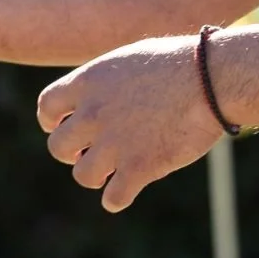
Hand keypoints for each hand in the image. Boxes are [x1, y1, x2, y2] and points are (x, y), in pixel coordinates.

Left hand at [36, 34, 226, 212]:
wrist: (212, 79)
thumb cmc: (180, 62)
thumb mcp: (132, 58)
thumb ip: (107, 80)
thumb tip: (100, 93)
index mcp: (89, 82)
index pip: (46, 108)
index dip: (53, 121)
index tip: (67, 126)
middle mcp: (94, 114)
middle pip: (58, 147)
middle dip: (73, 152)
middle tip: (94, 150)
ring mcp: (115, 143)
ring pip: (83, 176)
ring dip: (97, 175)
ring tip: (114, 170)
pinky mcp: (139, 167)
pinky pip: (113, 199)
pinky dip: (119, 197)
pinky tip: (131, 187)